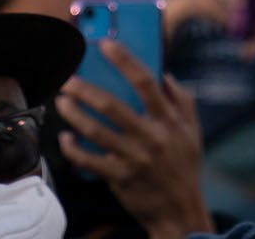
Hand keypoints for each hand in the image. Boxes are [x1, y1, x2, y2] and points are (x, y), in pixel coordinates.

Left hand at [57, 40, 213, 238]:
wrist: (179, 209)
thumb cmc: (184, 165)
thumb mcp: (192, 129)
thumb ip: (181, 99)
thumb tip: (164, 73)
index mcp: (169, 120)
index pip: (145, 82)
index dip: (124, 60)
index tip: (105, 45)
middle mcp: (151, 137)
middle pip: (112, 106)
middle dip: (86, 89)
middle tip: (69, 79)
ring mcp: (133, 158)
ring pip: (96, 131)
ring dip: (74, 114)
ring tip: (62, 102)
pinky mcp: (119, 177)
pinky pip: (89, 160)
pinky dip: (73, 148)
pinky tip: (66, 137)